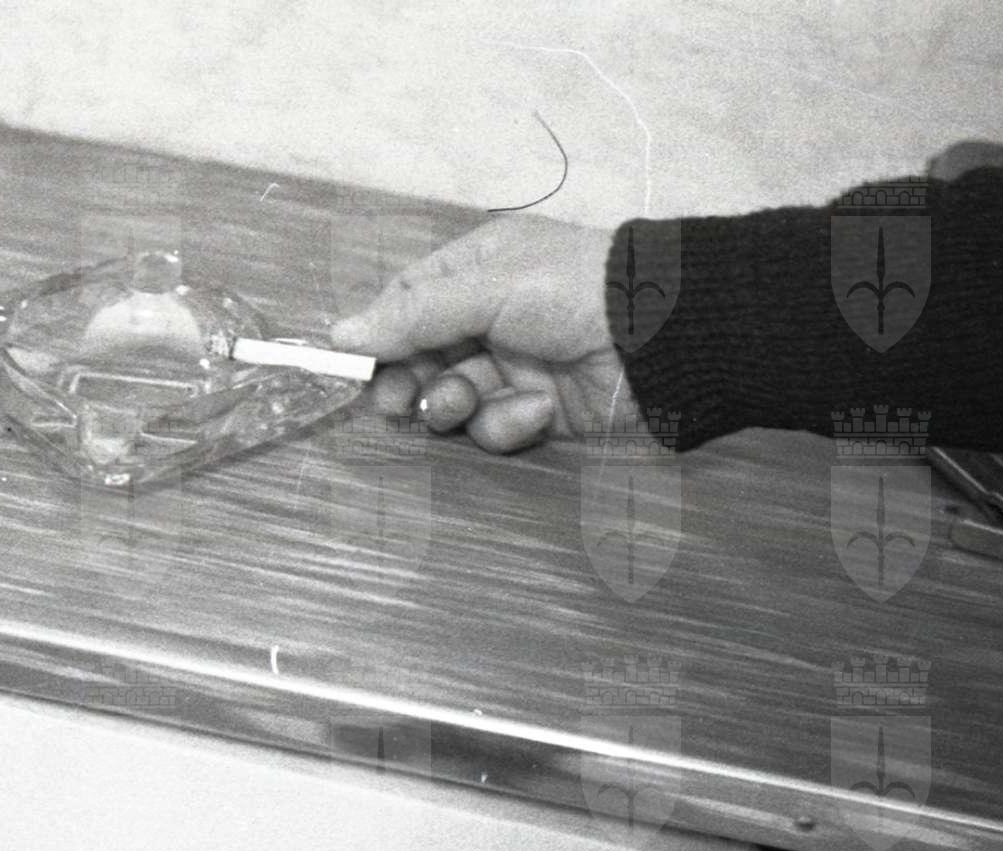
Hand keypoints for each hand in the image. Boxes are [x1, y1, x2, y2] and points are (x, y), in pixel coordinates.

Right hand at [331, 216, 638, 453]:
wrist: (662, 337)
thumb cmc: (571, 291)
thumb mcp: (486, 288)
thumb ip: (413, 316)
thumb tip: (340, 334)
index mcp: (477, 271)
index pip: (408, 303)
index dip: (380, 335)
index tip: (356, 366)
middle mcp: (490, 318)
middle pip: (421, 359)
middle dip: (408, 382)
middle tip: (398, 401)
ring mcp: (514, 367)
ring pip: (453, 399)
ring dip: (456, 404)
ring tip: (471, 399)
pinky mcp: (538, 411)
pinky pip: (496, 427)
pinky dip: (509, 422)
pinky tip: (538, 409)